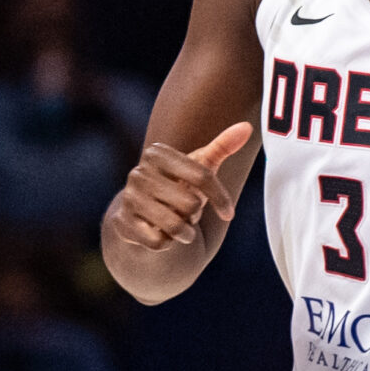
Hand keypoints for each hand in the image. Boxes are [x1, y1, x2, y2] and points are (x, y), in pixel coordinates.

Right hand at [109, 123, 251, 250]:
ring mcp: (129, 198)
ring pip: (175, 225)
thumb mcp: (200, 166)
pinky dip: (167, 243)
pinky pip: (159, 242)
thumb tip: (247, 127)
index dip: (221, 198)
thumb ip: (222, 146)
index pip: (202, 176)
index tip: (229, 214)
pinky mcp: (122, 224)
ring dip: (185, 232)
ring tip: (178, 225)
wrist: (142, 214)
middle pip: (190, 204)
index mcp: (157, 154)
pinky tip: (160, 234)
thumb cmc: (178, 186)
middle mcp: (138, 173)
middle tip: (186, 212)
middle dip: (195, 215)